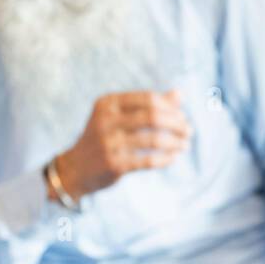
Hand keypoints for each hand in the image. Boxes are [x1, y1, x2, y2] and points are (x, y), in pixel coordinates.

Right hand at [53, 90, 191, 199]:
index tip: (182, 117)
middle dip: (176, 124)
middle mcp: (105, 120)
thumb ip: (149, 105)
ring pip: (153, 139)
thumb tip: (180, 94)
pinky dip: (165, 158)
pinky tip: (173, 158)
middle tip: (189, 131)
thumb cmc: (104, 138)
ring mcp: (108, 143)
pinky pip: (148, 160)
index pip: (148, 99)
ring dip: (175, 142)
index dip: (170, 107)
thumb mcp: (120, 117)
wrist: (75, 169)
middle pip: (153, 117)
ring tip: (185, 145)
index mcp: (108, 103)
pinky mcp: (114, 164)